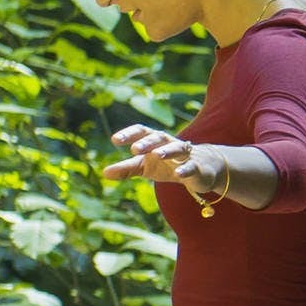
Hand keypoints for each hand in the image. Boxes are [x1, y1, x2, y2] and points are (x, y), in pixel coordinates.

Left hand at [106, 123, 228, 208]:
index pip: (142, 131)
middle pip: (159, 137)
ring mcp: (185, 155)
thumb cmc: (168, 164)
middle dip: (147, 142)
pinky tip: (178, 174)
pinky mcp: (198, 168)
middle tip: (134, 149)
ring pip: (177, 148)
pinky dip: (186, 169)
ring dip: (167, 150)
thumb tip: (104, 173)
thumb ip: (126, 168)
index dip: (129, 134)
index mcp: (155, 141)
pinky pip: (192, 166)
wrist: (201, 169)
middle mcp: (170, 144)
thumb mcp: (145, 166)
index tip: (115, 140)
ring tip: (156, 155)